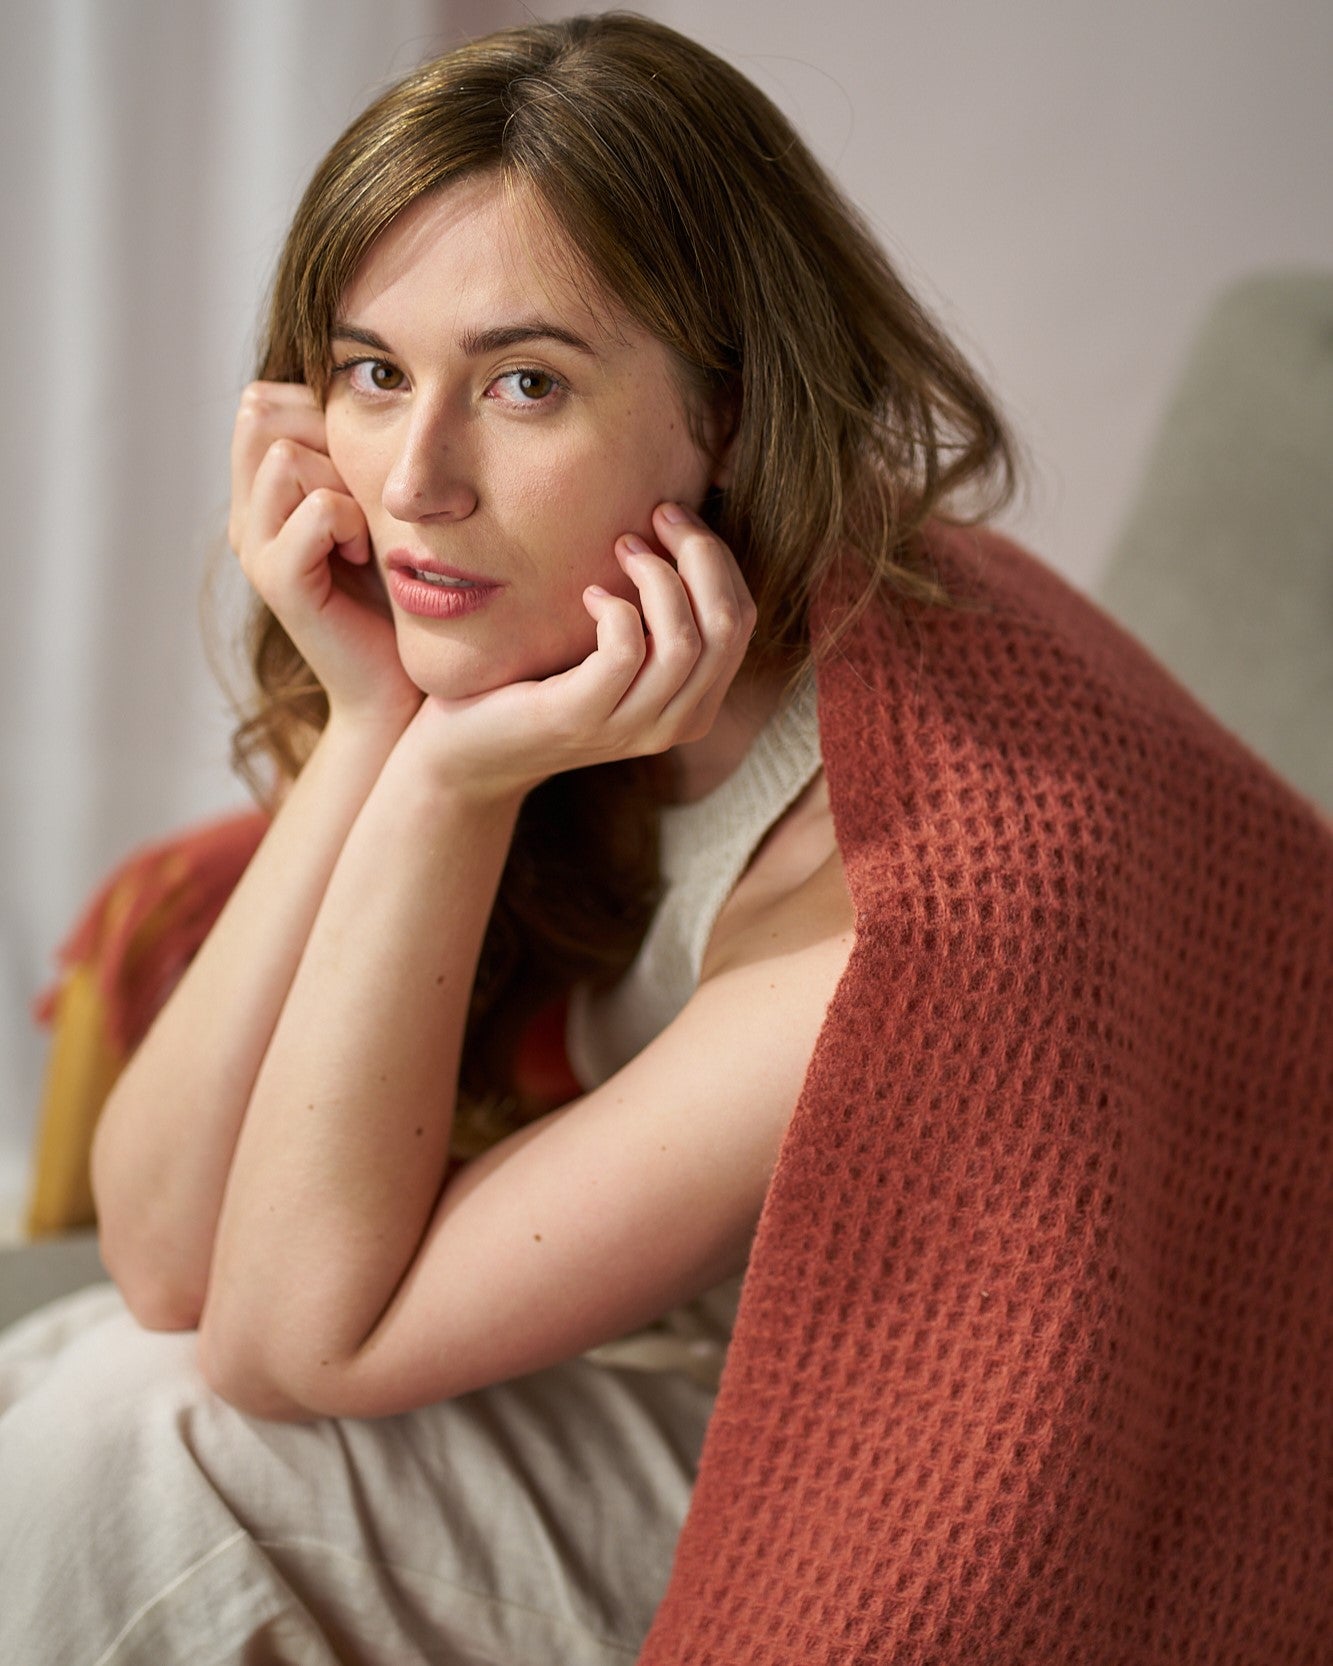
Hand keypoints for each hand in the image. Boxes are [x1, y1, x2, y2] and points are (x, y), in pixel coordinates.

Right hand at [229, 381, 421, 727]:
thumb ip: (355, 449)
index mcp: (262, 489)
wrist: (401, 686)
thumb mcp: (376, 503)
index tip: (362, 470)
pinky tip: (366, 554)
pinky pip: (314, 509)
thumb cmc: (402, 590)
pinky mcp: (279, 582)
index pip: (265, 399)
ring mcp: (255, 547)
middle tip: (363, 498)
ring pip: (287, 455)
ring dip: (343, 482)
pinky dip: (350, 521)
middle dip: (327, 439)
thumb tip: (370, 383)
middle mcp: (246, 513)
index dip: (319, 413)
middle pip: (264, 413)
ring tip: (364, 531)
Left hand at [394, 502, 756, 802]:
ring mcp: (629, 727)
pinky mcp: (579, 717)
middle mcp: (675, 723)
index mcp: (695, 705)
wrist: (470, 753)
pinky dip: (613, 607)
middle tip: (659, 514)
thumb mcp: (614, 657)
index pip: (740, 621)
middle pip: (726, 626)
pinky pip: (625, 650)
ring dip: (658, 575)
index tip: (675, 519)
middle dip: (701, 555)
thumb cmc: (541, 687)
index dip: (718, 559)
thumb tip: (678, 532)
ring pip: (685, 641)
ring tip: (621, 546)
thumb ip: (654, 620)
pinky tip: (587, 594)